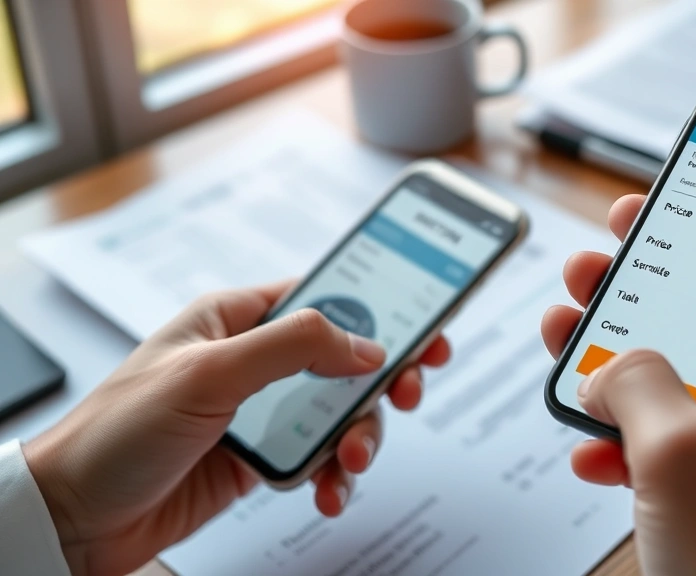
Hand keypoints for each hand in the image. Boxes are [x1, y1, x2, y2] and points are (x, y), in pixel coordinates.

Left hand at [24, 281, 449, 575]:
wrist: (77, 518)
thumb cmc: (116, 432)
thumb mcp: (208, 374)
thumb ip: (291, 348)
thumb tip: (364, 342)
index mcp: (235, 320)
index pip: (323, 297)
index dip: (379, 307)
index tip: (425, 323)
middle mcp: (253, 361)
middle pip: (345, 358)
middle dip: (382, 379)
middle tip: (406, 391)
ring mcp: (261, 411)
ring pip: (340, 413)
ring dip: (359, 436)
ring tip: (352, 460)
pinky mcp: (261, 457)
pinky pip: (319, 458)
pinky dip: (335, 475)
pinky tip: (330, 491)